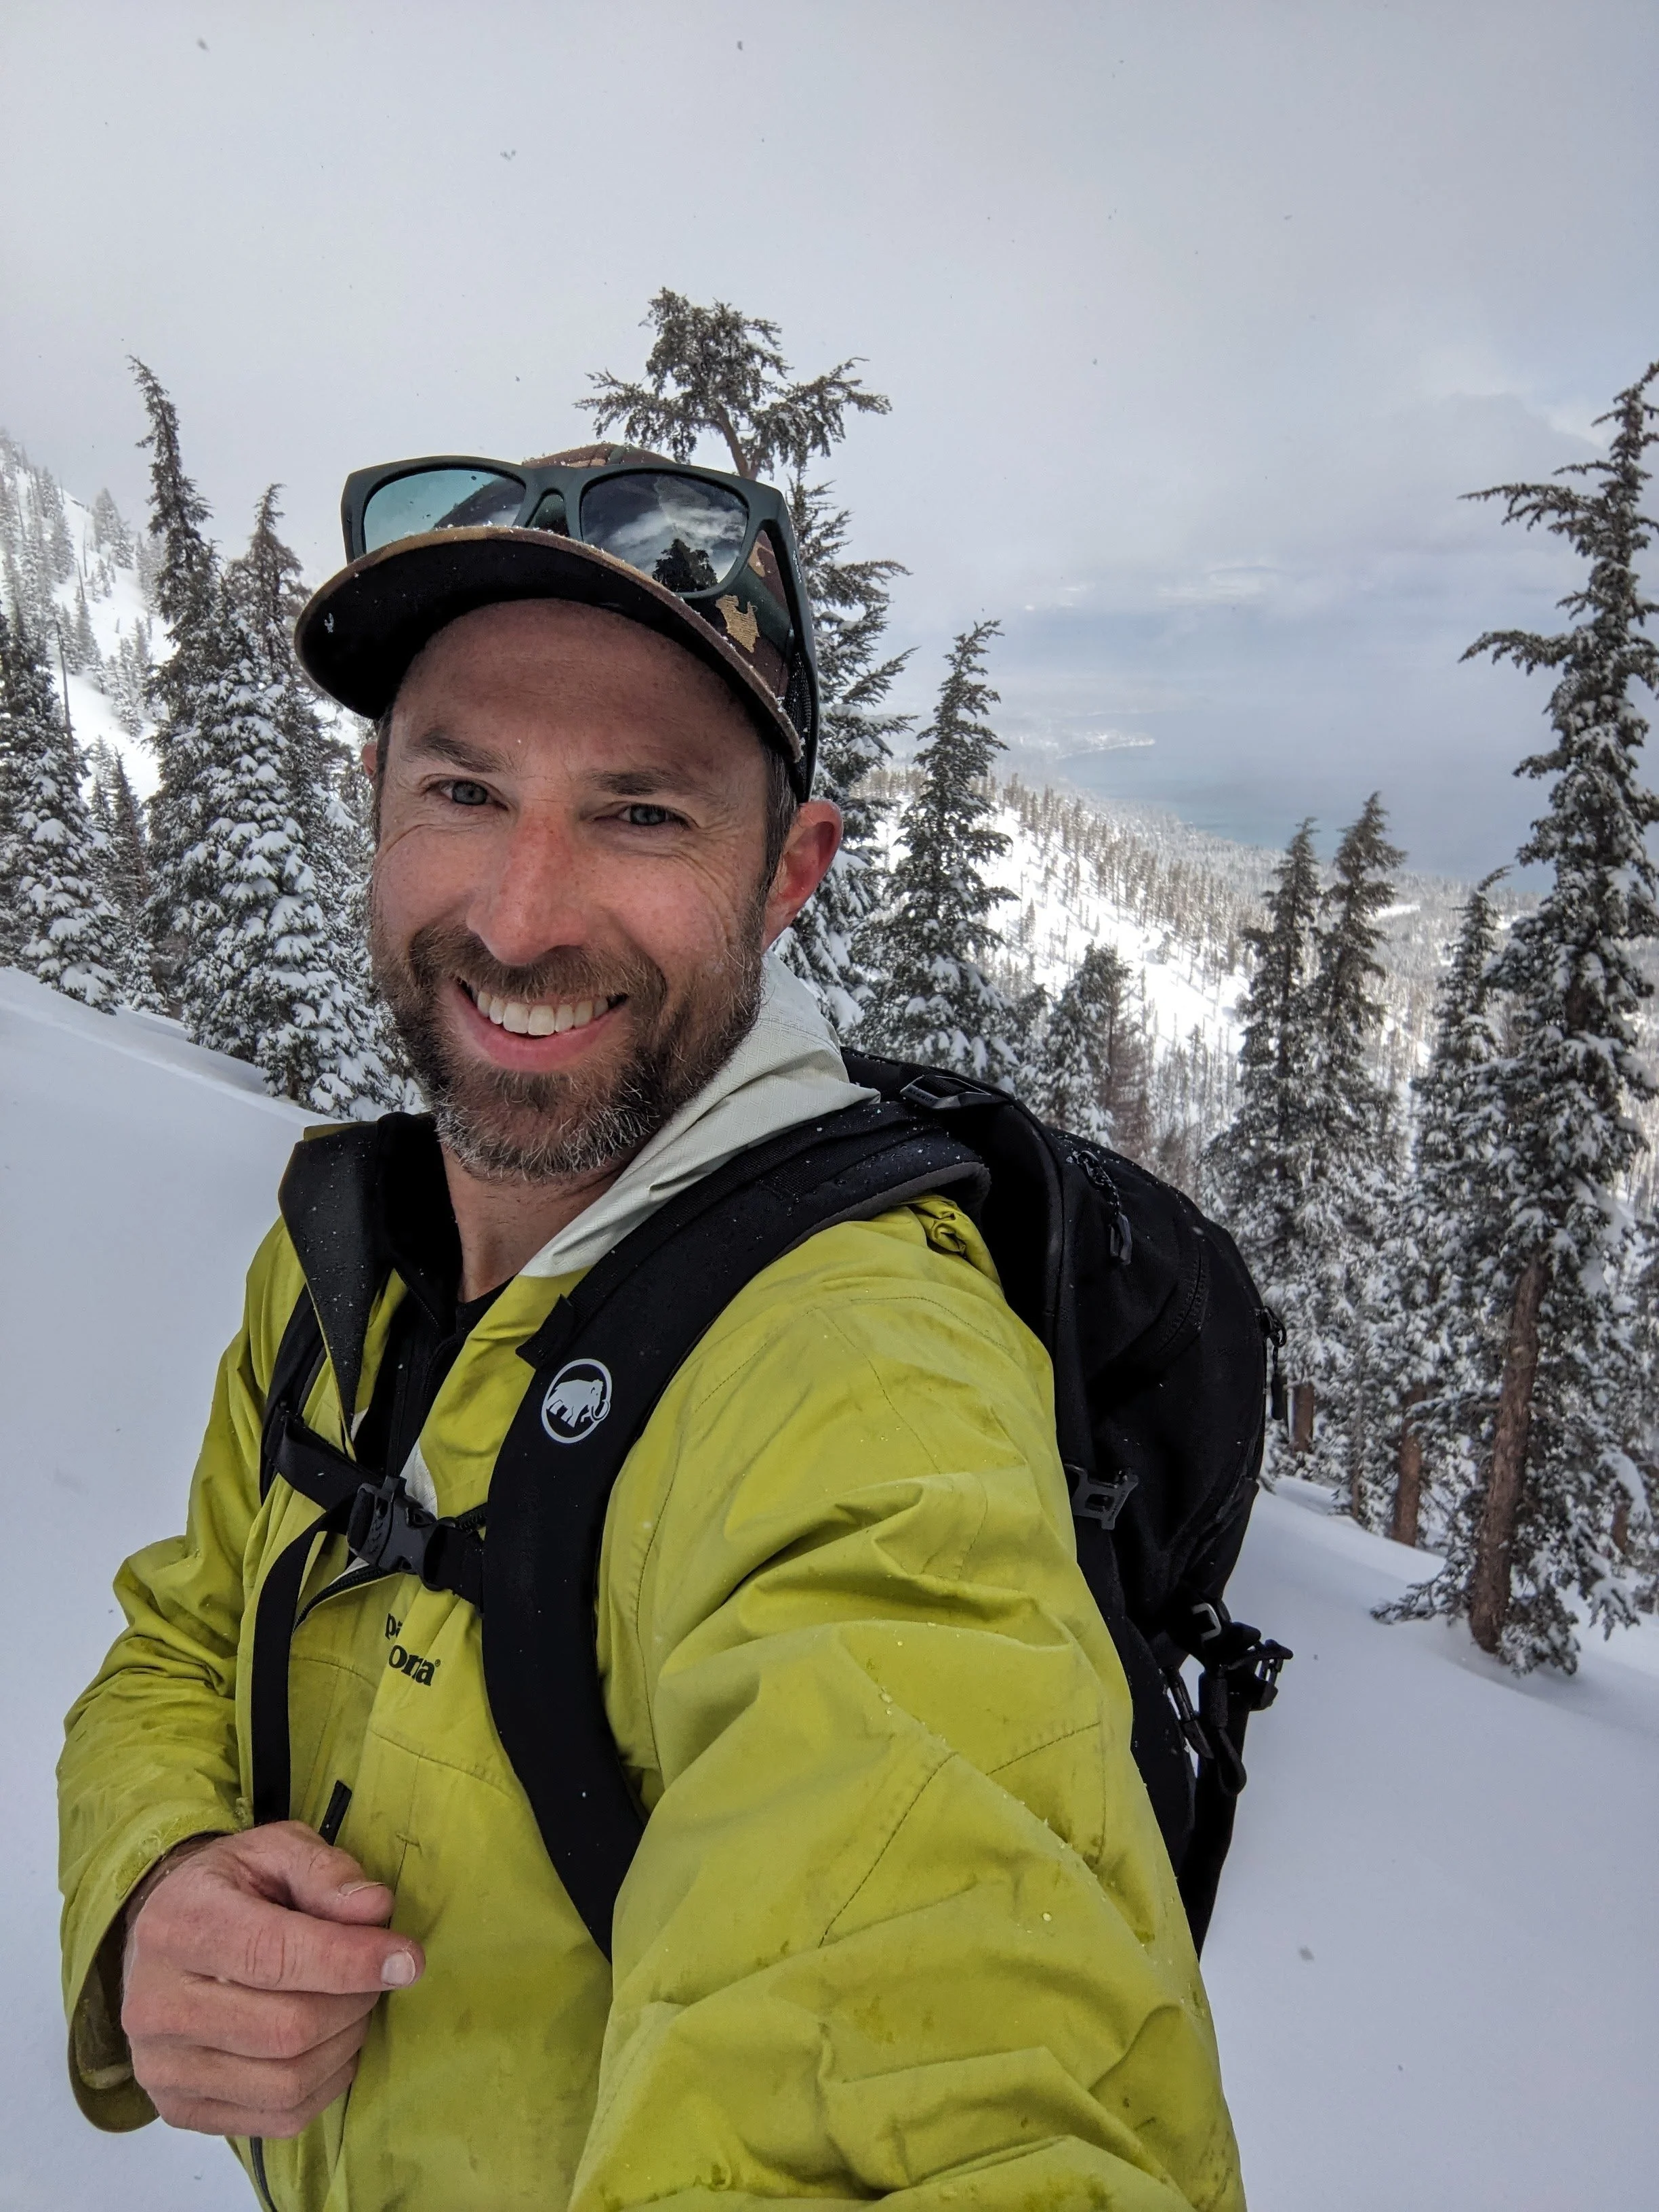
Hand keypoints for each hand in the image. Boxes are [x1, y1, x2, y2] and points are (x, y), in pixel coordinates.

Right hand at [121, 1821, 423, 2138]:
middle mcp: (156, 2005)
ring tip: (355, 2006)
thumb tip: (375, 1909)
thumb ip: (325, 1872)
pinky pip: (278, 2119)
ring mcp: (162, 2067)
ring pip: (287, 2082)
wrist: (165, 1938)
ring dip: (345, 2045)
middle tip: (378, 1976)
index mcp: (178, 1926)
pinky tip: (332, 2044)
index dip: (351, 1961)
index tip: (408, 1959)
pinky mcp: (181, 2108)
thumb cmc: (229, 1888)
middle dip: (355, 2002)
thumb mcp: (274, 1850)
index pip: (274, 1956)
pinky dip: (326, 2085)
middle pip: (286, 2029)